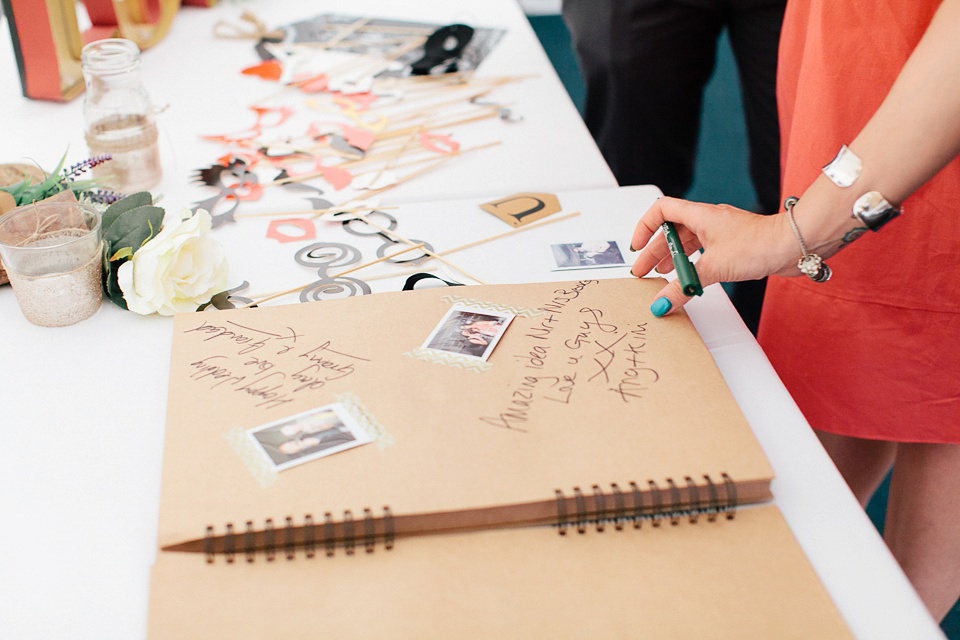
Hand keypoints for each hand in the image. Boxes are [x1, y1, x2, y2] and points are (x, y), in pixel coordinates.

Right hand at [630, 197, 797, 315]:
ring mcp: (723, 233)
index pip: (662, 211)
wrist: (795, 245)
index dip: (645, 227)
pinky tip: (692, 276)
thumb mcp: (713, 267)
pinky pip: (705, 252)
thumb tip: (661, 303)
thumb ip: (683, 287)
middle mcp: (710, 221)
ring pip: (689, 242)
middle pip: (672, 231)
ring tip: (663, 275)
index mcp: (700, 215)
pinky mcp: (735, 246)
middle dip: (656, 251)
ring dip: (673, 258)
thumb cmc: (760, 244)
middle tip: (645, 271)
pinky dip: (693, 264)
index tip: (637, 247)